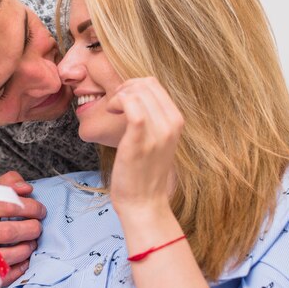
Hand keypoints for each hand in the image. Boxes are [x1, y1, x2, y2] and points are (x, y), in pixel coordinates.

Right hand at [0, 171, 45, 284]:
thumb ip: (8, 183)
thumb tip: (27, 188)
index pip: (9, 205)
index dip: (31, 207)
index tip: (40, 210)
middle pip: (10, 232)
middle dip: (32, 229)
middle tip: (37, 227)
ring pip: (8, 255)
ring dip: (27, 248)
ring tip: (31, 243)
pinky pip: (4, 274)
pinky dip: (19, 268)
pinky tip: (24, 260)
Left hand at [106, 78, 183, 214]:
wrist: (144, 203)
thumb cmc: (144, 173)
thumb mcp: (156, 140)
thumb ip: (153, 119)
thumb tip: (136, 96)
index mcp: (176, 121)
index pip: (154, 84)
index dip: (133, 86)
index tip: (122, 101)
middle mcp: (171, 124)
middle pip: (145, 84)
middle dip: (125, 89)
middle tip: (115, 106)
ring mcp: (158, 132)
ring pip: (137, 92)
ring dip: (119, 96)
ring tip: (113, 111)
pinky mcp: (139, 140)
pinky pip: (132, 107)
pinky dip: (118, 103)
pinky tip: (112, 114)